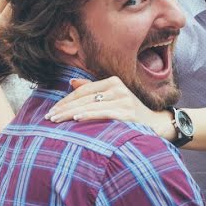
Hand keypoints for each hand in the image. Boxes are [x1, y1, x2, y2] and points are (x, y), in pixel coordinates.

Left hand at [46, 76, 171, 136]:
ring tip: (56, 121)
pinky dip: (88, 116)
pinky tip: (76, 119)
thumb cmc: (131, 112)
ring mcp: (123, 100)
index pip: (83, 90)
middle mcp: (117, 88)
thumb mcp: (113, 98)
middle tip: (49, 117)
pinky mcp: (127, 112)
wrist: (157, 124)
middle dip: (64, 108)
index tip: (52, 110)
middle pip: (83, 98)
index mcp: (112, 81)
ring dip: (70, 114)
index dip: (66, 100)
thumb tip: (71, 83)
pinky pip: (102, 113)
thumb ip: (93, 90)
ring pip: (89, 106)